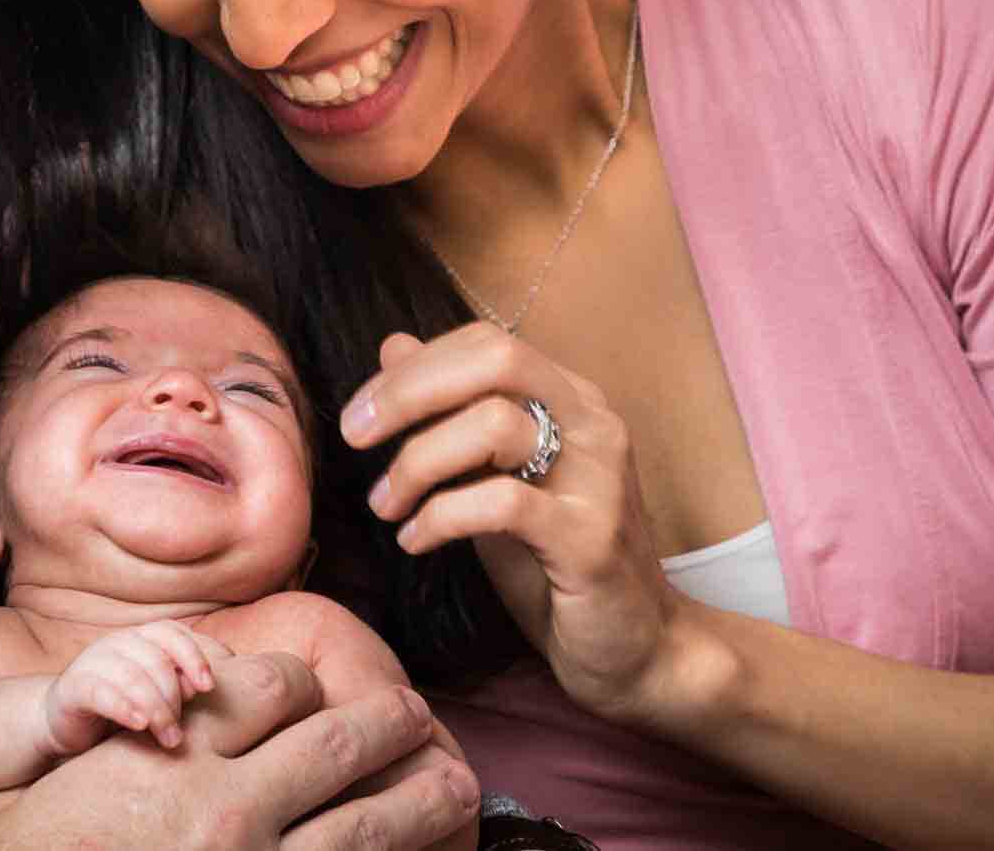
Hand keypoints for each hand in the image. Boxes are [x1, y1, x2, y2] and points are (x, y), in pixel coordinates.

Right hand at [0, 651, 479, 849]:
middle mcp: (228, 814)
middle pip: (338, 744)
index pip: (272, 688)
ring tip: (454, 785)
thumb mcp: (50, 794)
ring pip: (369, 824)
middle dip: (389, 725)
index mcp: (173, 764)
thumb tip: (162, 718)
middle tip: (416, 717)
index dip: (304, 681)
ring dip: (421, 800)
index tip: (315, 691)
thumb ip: (114, 745)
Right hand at [43, 620, 230, 753]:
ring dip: (157, 710)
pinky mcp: (72, 687)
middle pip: (157, 661)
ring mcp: (92, 662)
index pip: (172, 633)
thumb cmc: (118, 710)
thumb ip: (175, 688)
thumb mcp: (152, 698)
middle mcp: (116, 643)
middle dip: (174, 698)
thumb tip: (197, 686)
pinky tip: (138, 724)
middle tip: (178, 733)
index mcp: (139, 639)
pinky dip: (123, 707)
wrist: (64, 724)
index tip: (208, 687)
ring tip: (169, 739)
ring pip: (133, 677)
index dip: (193, 656)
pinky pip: (101, 692)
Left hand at [345, 322, 681, 723]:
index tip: (361, 412)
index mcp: (572, 400)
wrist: (638, 649)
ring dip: (417, 463)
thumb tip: (393, 346)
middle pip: (494, 361)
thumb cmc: (555, 563)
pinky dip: (441, 515)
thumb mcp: (492, 478)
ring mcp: (599, 479)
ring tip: (386, 505)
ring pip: (494, 425)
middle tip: (355, 437)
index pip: (486, 344)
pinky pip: (501, 502)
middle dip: (408, 392)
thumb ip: (451, 413)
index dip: (413, 368)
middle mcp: (594, 425)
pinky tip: (415, 541)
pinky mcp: (591, 538)